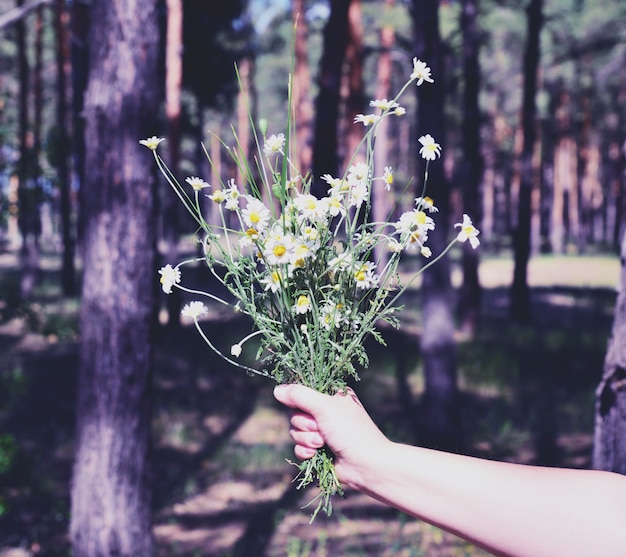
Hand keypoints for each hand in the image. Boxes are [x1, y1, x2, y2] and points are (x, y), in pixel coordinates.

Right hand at [273, 384, 389, 489]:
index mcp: (331, 395)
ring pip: (295, 430)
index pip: (303, 391)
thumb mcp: (324, 406)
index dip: (298, 400)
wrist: (365, 464)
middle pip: (295, 412)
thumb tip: (277, 390)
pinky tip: (316, 454)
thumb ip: (299, 396)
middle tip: (318, 427)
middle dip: (303, 423)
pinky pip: (298, 447)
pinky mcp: (318, 449)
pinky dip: (305, 451)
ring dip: (305, 438)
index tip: (303, 406)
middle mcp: (326, 411)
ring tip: (322, 443)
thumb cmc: (350, 430)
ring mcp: (322, 431)